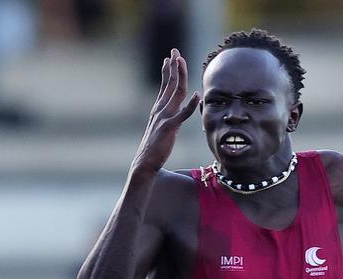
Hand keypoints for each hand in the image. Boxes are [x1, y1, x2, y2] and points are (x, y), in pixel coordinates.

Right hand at [131, 49, 199, 175]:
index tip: (170, 57)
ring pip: (175, 92)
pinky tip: (197, 95)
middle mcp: (160, 109)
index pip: (164, 86)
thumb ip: (169, 120)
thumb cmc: (154, 150)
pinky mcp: (169, 128)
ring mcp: (164, 117)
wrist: (145, 163)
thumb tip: (175, 115)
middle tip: (175, 51)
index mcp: (159, 109)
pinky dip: (190, 105)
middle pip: (170, 83)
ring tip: (182, 61)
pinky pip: (182, 114)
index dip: (168, 71)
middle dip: (173, 66)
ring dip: (180, 75)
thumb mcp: (162, 130)